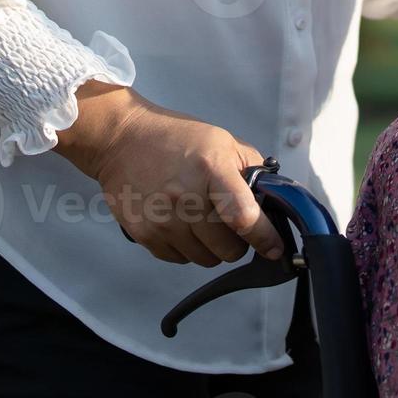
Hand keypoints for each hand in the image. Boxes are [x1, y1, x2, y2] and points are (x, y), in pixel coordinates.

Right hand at [54, 80, 285, 265]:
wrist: (122, 140)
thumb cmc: (176, 138)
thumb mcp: (223, 142)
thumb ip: (252, 170)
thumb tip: (273, 199)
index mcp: (211, 171)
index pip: (244, 216)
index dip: (264, 238)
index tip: (274, 247)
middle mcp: (186, 199)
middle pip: (227, 249)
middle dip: (237, 241)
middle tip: (231, 224)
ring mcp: (162, 220)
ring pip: (205, 259)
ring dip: (212, 246)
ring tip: (204, 220)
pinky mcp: (143, 233)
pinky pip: (179, 258)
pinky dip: (187, 247)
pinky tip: (182, 223)